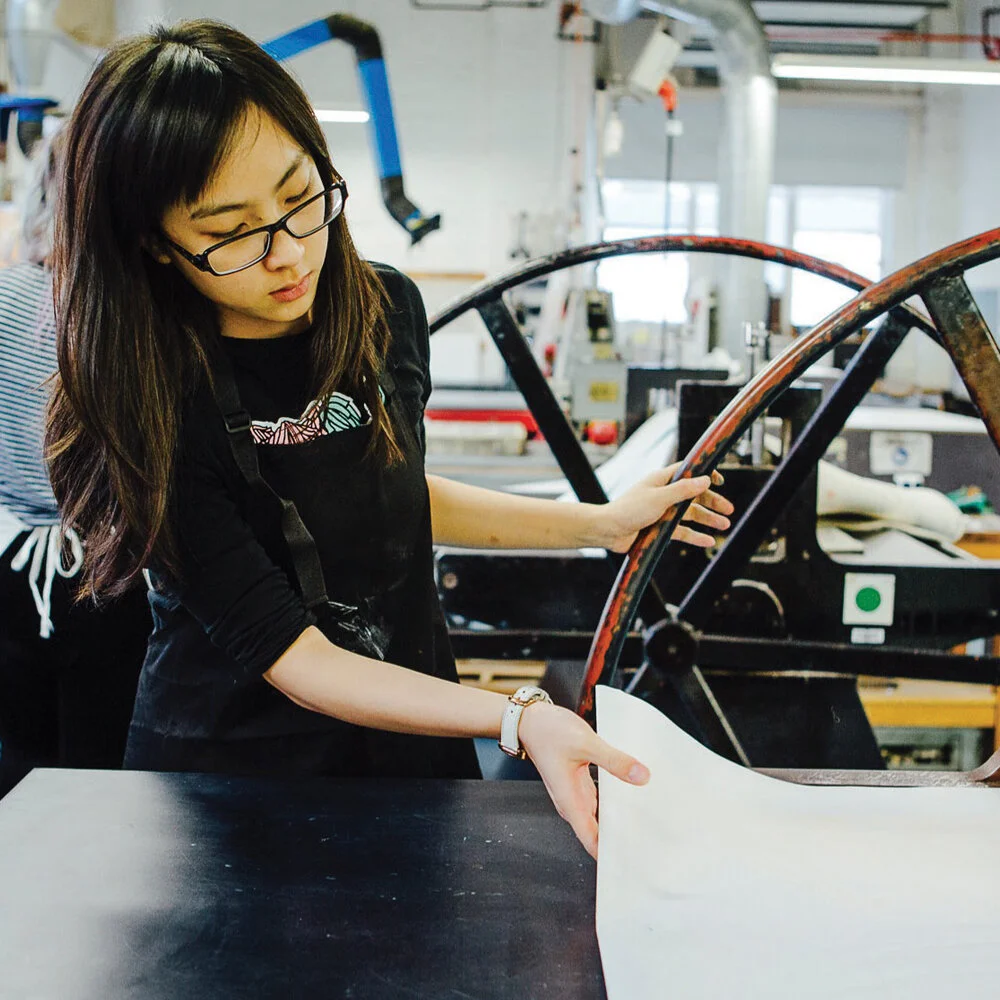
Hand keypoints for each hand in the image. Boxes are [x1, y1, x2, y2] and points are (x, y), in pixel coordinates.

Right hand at [517, 700, 648, 858]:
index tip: (627, 867)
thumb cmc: (548, 732)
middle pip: (596, 835)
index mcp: (569, 800)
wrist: (529, 720)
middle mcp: (571, 801)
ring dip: (616, 824)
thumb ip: (613, 760)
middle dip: (617, 845)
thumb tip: (641, 776)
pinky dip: (612, 805)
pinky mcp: (578, 782)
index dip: (607, 857)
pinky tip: (630, 800)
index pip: (590, 840)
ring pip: (598, 818)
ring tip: (643, 831)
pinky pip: (598, 802)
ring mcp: (574, 792)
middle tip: (645, 852)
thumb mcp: (585, 743)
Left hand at [587, 464, 733, 553]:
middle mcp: (663, 494)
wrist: (608, 531)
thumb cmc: (629, 509)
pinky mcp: (659, 528)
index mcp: (662, 480)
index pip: (688, 471)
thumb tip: (705, 480)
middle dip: (712, 501)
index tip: (720, 480)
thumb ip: (683, 490)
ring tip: (725, 525)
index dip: (705, 474)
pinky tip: (708, 541)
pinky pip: (681, 531)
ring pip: (690, 514)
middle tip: (730, 510)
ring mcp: (662, 511)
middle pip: (693, 495)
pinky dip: (695, 535)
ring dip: (707, 519)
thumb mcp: (659, 498)